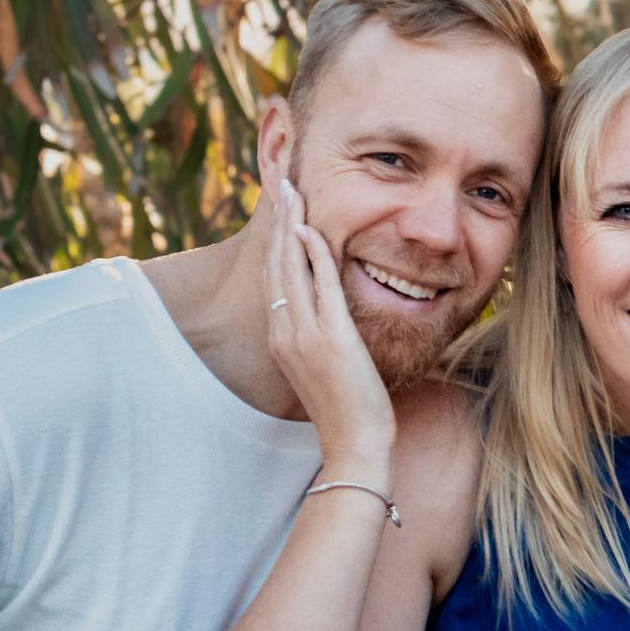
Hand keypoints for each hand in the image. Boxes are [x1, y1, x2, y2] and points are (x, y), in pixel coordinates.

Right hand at [265, 180, 394, 470]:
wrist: (355, 445)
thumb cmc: (348, 410)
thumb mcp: (325, 367)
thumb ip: (320, 337)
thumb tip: (327, 317)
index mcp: (282, 339)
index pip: (274, 278)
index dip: (275, 241)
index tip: (280, 210)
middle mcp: (285, 333)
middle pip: (276, 265)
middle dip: (278, 222)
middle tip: (281, 185)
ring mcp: (304, 336)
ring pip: (291, 268)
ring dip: (290, 226)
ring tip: (291, 193)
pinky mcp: (331, 339)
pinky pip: (321, 285)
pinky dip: (315, 255)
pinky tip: (312, 229)